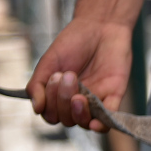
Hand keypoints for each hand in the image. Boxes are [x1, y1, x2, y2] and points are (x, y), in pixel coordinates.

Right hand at [25, 17, 133, 131]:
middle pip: (66, 120)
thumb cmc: (74, 43)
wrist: (101, 25)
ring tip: (78, 96)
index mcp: (60, 95)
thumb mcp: (49, 62)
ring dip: (78, 114)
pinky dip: (102, 125)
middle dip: (62, 101)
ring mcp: (96, 101)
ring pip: (85, 123)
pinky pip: (109, 119)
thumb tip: (36, 109)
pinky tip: (95, 123)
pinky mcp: (114, 96)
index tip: (54, 78)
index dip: (49, 103)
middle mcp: (77, 101)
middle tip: (68, 76)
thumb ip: (38, 85)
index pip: (51, 114)